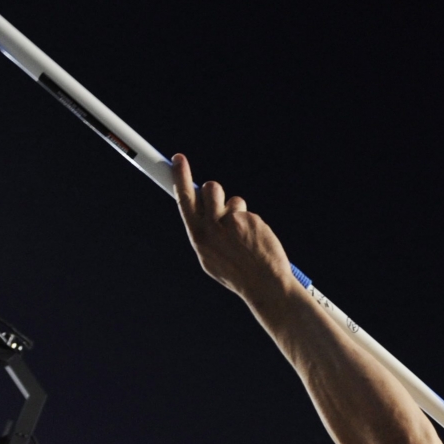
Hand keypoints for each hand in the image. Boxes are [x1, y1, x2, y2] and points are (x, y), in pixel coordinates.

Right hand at [171, 153, 299, 309]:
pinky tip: (255, 240)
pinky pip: (248, 212)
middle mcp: (212, 227)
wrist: (265, 284)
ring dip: (235, 208)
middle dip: (213, 191)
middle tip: (218, 201)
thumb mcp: (210, 257)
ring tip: (241, 231)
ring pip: (232, 199)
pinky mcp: (251, 220)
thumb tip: (198, 208)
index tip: (178, 159)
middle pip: (209, 189)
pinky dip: (251, 222)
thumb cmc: (236, 273)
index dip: (180, 176)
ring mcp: (233, 223)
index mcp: (198, 237)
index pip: (185, 199)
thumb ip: (203, 232)